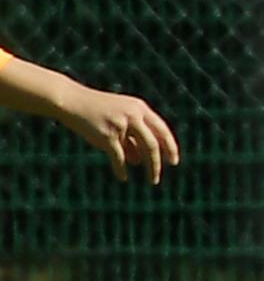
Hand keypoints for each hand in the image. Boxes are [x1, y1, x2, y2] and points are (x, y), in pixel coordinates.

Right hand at [60, 85, 180, 184]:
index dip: (170, 146)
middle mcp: (134, 115)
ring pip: (142, 150)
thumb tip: (140, 160)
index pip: (162, 130)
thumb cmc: (96, 111)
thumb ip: (130, 138)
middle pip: (154, 143)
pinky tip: (123, 178)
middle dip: (159, 162)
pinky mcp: (106, 134)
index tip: (173, 161)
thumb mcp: (118, 120)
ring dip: (151, 167)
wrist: (72, 100)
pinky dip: (121, 169)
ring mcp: (121, 124)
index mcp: (140, 108)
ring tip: (152, 180)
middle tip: (159, 176)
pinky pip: (118, 157)